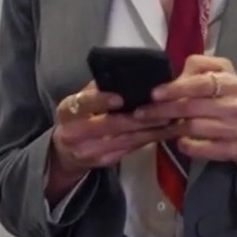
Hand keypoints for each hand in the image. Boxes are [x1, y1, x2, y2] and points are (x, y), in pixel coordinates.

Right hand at [47, 82, 171, 198]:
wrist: (66, 150)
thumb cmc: (82, 115)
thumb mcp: (83, 99)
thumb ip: (100, 88)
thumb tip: (128, 74)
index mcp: (68, 110)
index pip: (83, 104)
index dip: (101, 100)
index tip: (120, 98)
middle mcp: (73, 133)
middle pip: (109, 125)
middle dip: (137, 118)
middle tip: (162, 109)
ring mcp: (88, 151)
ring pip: (124, 140)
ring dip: (149, 130)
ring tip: (170, 120)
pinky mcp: (103, 162)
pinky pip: (129, 150)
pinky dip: (148, 140)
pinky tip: (163, 132)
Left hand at [134, 54, 236, 167]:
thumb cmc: (232, 100)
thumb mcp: (221, 76)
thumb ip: (197, 71)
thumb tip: (168, 78)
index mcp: (229, 80)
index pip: (201, 82)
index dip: (175, 88)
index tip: (154, 93)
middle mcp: (234, 102)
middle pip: (192, 106)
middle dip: (163, 110)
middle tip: (141, 114)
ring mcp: (235, 126)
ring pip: (194, 127)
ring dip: (170, 129)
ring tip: (156, 128)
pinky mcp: (233, 148)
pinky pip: (202, 148)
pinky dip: (186, 145)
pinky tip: (179, 142)